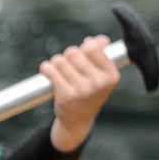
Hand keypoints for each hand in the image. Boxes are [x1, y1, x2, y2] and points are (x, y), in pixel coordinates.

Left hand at [40, 35, 120, 151]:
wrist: (79, 119)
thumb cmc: (90, 91)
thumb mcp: (101, 75)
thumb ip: (102, 54)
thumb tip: (102, 39)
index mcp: (111, 76)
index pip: (93, 48)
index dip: (85, 46)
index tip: (85, 52)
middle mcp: (99, 83)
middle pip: (74, 52)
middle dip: (69, 55)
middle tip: (70, 64)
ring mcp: (83, 90)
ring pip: (60, 61)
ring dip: (57, 62)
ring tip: (60, 70)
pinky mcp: (66, 95)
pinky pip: (50, 70)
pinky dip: (47, 68)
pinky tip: (49, 71)